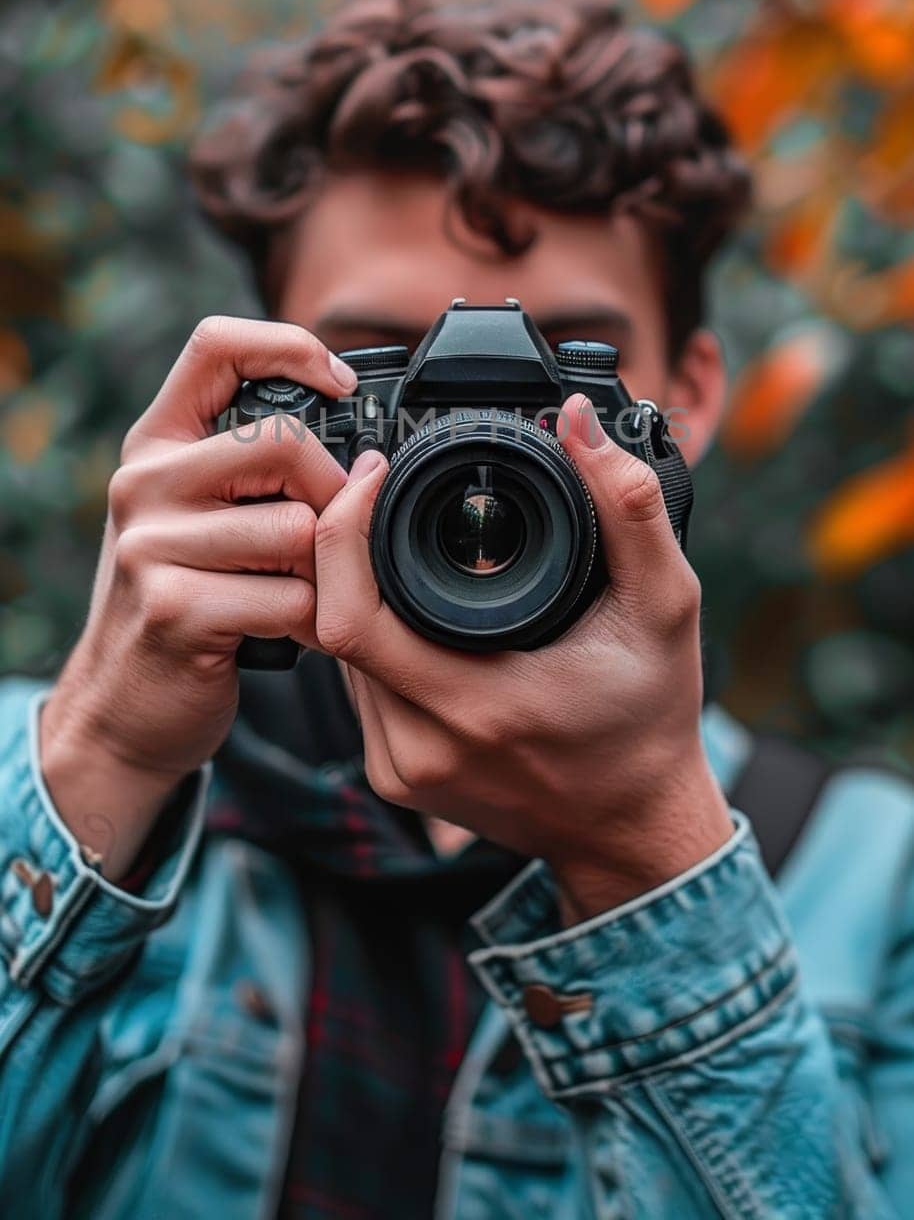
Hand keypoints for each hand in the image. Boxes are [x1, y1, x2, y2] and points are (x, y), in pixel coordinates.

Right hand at [41, 315, 355, 877]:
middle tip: (330, 540)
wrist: (124, 705)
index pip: (216, 345)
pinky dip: (310, 624)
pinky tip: (285, 632)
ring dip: (323, 573)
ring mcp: (152, 546)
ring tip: (297, 593)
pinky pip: (292, 599)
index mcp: (155, 444)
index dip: (290, 347)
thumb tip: (365, 455)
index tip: (341, 386)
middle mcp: (143, 483)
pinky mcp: (176, 609)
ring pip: (298, 529)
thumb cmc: (185, 600)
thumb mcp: (200, 517)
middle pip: (285, 443)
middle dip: (333, 496)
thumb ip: (253, 469)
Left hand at [313, 394, 731, 922]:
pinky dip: (369, 633)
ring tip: (386, 526)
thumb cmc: (652, 723)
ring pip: (336, 654)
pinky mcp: (393, 775)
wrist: (635, 833)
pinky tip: (402, 597)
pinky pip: (356, 686)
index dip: (342, 532)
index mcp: (476, 706)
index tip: (373, 471)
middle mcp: (419, 747)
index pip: (351, 616)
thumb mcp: (666, 607)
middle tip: (378, 482)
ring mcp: (399, 768)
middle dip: (341, 543)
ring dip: (352, 589)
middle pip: (329, 624)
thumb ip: (629, 509)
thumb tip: (578, 422)